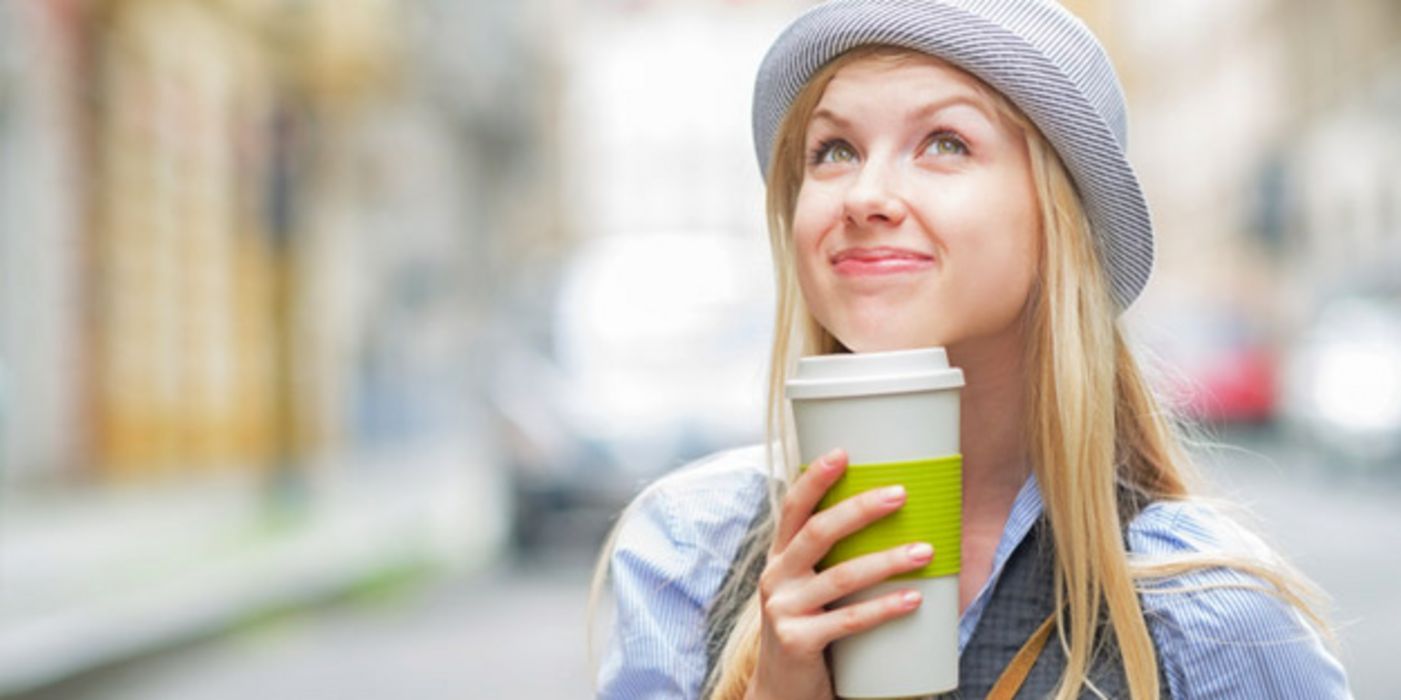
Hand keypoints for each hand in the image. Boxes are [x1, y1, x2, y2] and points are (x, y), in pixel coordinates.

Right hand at [745, 448, 932, 699]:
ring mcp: (783, 610)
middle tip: (900, 494)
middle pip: (817, 532)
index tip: (843, 453)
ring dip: (887, 561)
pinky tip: (913, 600)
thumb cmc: (809, 633)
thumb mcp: (809, 591)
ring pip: (840, 576)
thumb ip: (834, 562)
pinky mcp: (797, 642)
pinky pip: (848, 621)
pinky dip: (884, 608)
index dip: (815, 479)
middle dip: (860, 509)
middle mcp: (776, 578)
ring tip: (925, 552)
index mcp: (780, 558)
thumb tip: (895, 526)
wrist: (782, 693)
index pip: (793, 508)